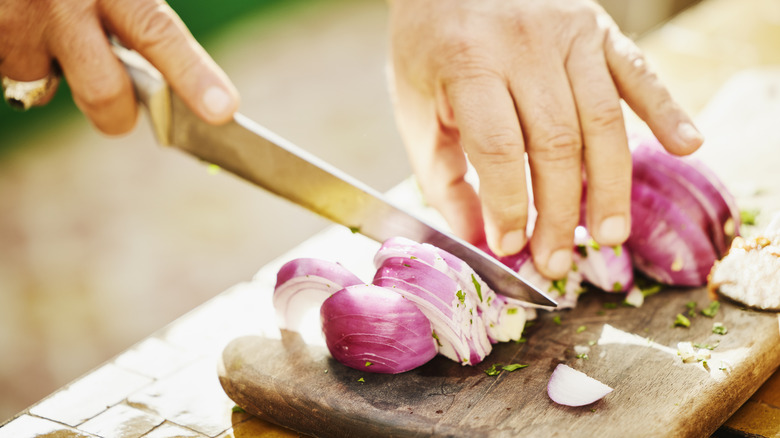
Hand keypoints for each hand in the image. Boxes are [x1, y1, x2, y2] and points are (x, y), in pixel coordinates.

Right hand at [0, 0, 238, 134]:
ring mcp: (17, 21)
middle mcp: (63, 2)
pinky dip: (22, 54)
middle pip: (104, 93)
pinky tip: (21, 20)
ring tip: (52, 28)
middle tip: (123, 111)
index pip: (157, 33)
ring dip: (54, 70)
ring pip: (44, 84)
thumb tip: (164, 61)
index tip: (223, 110)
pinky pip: (10, 66)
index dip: (192, 75)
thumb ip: (137, 8)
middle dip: (117, 115)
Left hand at [388, 0, 703, 278]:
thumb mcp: (414, 107)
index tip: (511, 246)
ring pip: (602, 119)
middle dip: (560, 211)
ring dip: (610, 184)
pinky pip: (638, 71)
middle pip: (556, 142)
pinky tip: (685, 146)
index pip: (499, 148)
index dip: (509, 204)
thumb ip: (441, 175)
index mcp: (468, 64)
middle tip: (560, 260)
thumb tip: (475, 238)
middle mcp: (523, 45)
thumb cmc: (430, 45)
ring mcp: (567, 32)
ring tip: (610, 234)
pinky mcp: (597, 26)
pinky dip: (666, 109)